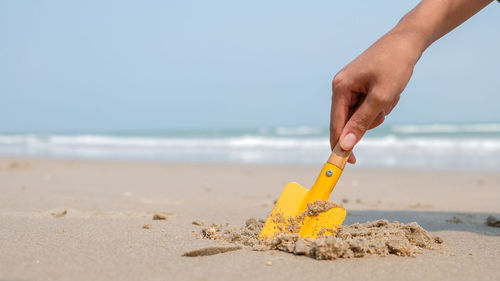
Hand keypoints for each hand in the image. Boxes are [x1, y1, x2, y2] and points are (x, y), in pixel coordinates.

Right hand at [330, 30, 421, 163]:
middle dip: (370, 119)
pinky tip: (391, 90)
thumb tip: (346, 145)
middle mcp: (341, 87)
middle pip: (350, 121)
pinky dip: (382, 104)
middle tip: (386, 105)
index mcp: (340, 88)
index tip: (350, 163)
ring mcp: (351, 87)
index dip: (342, 145)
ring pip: (362, 115)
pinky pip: (369, 106)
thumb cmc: (395, 65)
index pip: (336, 124)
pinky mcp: (361, 86)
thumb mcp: (381, 97)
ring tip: (391, 93)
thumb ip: (362, 122)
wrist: (408, 41)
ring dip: (379, 111)